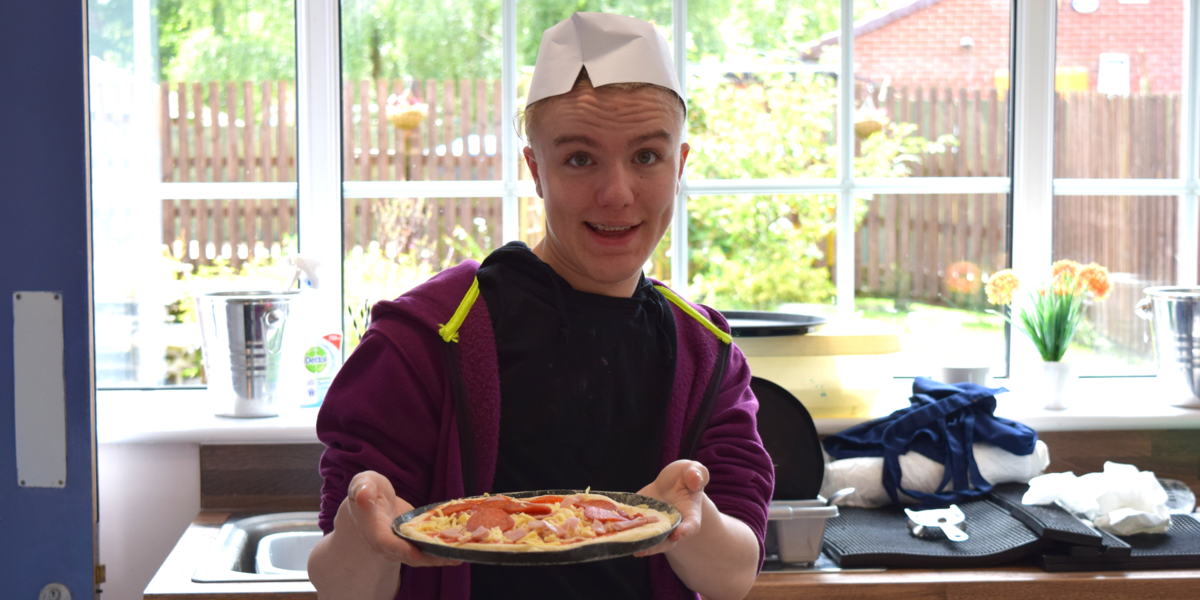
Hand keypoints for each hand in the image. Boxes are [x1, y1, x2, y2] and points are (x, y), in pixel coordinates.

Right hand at [345, 471, 460, 566]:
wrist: (371, 502)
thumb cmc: (367, 490)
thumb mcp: (362, 483)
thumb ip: (362, 488)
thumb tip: (363, 495)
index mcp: (373, 529)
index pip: (384, 542)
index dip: (399, 549)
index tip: (415, 553)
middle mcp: (387, 543)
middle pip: (407, 555)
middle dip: (429, 558)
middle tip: (451, 558)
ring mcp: (400, 545)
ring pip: (420, 556)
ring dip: (440, 558)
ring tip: (462, 555)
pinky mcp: (412, 542)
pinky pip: (426, 549)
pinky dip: (442, 550)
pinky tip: (461, 548)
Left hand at [633, 460, 709, 556]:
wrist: (670, 483)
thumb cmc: (685, 477)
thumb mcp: (692, 470)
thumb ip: (696, 474)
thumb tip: (694, 480)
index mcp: (690, 513)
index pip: (691, 524)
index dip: (685, 530)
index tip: (677, 534)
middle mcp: (674, 526)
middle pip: (668, 540)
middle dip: (657, 546)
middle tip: (644, 549)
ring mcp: (658, 527)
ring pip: (652, 540)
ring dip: (642, 546)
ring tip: (633, 549)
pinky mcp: (643, 523)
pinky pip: (637, 530)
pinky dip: (628, 534)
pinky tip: (619, 535)